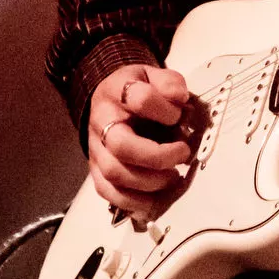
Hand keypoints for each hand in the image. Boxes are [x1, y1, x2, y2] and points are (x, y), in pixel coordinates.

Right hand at [86, 63, 191, 219]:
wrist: (109, 99)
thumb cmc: (136, 90)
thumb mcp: (154, 76)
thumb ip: (170, 83)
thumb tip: (179, 100)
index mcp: (118, 92)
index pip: (140, 99)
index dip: (165, 110)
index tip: (180, 115)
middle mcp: (102, 121)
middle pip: (121, 146)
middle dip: (158, 157)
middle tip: (182, 154)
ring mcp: (97, 148)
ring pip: (115, 174)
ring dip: (151, 182)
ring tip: (174, 176)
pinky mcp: (96, 170)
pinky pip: (109, 193)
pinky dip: (135, 202)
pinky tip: (156, 198)